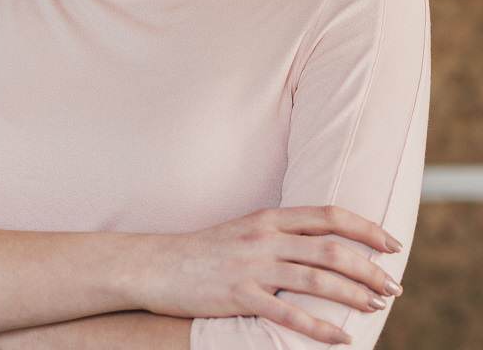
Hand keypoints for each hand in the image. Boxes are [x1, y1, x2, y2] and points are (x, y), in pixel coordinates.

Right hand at [141, 205, 403, 345]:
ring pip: (316, 279)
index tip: (391, 244)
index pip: (327, 215)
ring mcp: (251, 265)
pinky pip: (287, 313)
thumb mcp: (245, 230)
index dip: (364, 228)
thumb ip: (281, 233)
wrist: (158, 263)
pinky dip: (319, 327)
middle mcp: (264, 237)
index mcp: (268, 217)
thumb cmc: (205, 250)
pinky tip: (342, 338)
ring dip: (353, 294)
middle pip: (329, 248)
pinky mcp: (239, 295)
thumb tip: (323, 245)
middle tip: (394, 285)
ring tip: (378, 306)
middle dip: (368, 267)